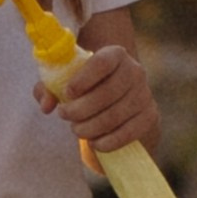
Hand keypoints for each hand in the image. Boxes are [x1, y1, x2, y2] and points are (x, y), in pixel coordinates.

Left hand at [37, 38, 157, 155]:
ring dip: (90, 127)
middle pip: (108, 92)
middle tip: (64, 115)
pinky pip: (128, 132)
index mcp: (115, 54)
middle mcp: (134, 71)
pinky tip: (94, 143)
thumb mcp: (68, 82)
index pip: (102, 62)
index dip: (83, 79)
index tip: (67, 92)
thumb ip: (49, 88)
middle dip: (80, 109)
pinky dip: (107, 142)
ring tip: (76, 129)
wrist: (121, 99)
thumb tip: (46, 105)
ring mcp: (144, 94)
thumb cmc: (88, 87)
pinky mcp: (149, 116)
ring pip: (115, 115)